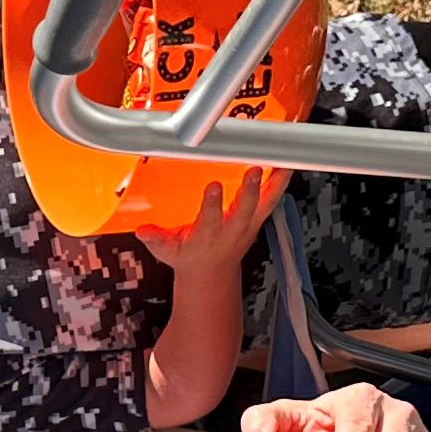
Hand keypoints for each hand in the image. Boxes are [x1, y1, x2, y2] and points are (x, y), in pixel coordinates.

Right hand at [130, 164, 286, 276]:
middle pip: (245, 209)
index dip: (213, 204)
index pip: (211, 219)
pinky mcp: (258, 217)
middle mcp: (233, 231)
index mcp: (209, 237)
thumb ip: (156, 239)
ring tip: (285, 160)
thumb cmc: (190, 256)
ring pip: (267, 202)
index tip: (213, 186)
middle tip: (255, 169)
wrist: (211, 271)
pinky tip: (288, 160)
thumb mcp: (168, 252)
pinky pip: (274, 197)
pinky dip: (282, 179)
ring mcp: (249, 224)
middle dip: (250, 189)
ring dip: (277, 182)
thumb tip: (142, 230)